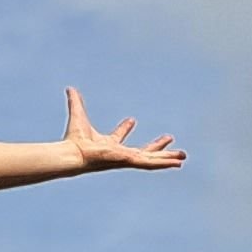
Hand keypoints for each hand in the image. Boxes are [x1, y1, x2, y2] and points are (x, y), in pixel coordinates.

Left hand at [59, 88, 185, 172]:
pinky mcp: (131, 161)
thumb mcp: (78, 115)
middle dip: (156, 148)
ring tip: (183, 156)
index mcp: (108, 145)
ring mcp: (127, 159)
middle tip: (169, 139)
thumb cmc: (74, 140)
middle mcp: (120, 154)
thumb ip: (75, 102)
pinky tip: (178, 162)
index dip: (124, 129)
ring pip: (152, 159)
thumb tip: (69, 88)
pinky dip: (165, 163)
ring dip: (167, 158)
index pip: (118, 137)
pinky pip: (152, 163)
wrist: (74, 154)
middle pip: (143, 151)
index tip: (132, 119)